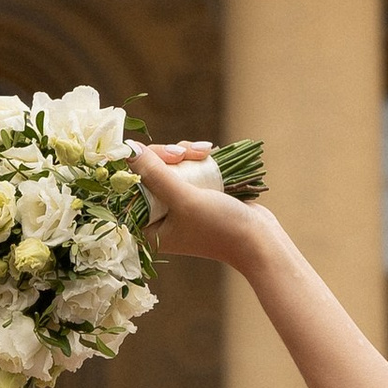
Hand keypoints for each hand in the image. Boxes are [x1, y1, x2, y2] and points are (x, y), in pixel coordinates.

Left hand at [128, 140, 266, 269]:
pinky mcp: (194, 194)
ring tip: (204, 153)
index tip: (156, 153)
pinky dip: (194, 158)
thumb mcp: (184, 199)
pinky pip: (185, 168)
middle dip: (166, 156)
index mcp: (145, 228)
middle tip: (183, 153)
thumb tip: (128, 148)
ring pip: (168, 166)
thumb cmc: (219, 227)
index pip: (127, 187)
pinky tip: (209, 152)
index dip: (137, 164)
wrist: (259, 239)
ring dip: (184, 153)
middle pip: (148, 172)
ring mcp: (177, 205)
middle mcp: (157, 216)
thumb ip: (155, 174)